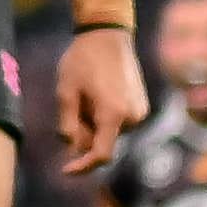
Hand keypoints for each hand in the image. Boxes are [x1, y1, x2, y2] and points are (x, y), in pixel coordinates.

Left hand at [54, 28, 142, 175]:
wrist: (108, 35)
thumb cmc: (82, 61)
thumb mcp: (66, 92)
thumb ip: (68, 124)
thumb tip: (71, 150)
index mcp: (113, 115)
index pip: (101, 155)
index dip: (83, 166)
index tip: (65, 171)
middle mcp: (132, 117)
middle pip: (102, 141)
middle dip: (84, 132)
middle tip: (72, 104)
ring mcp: (140, 112)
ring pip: (109, 132)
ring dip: (93, 123)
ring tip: (86, 93)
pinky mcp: (142, 106)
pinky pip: (118, 122)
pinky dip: (104, 116)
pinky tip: (97, 92)